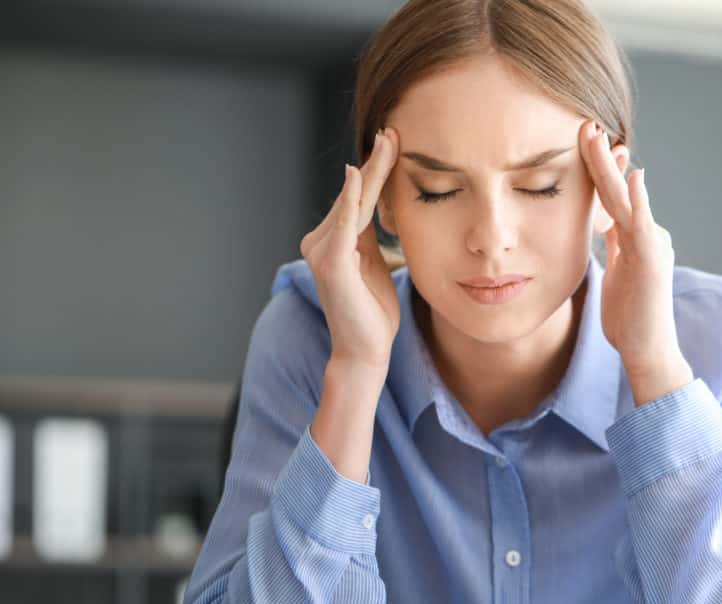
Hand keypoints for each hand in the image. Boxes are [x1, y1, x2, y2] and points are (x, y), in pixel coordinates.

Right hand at [300, 127, 400, 371]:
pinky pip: (343, 225)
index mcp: (336, 239)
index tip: (393, 140)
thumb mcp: (376, 265)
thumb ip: (370, 238)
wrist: (365, 349)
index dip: (376, 170)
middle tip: (392, 130)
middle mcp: (322, 240)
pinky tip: (357, 175)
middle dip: (375, 162)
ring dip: (371, 172)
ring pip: (353, 203)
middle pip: (356, 195)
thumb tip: (379, 210)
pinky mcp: (330, 263)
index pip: (361, 198)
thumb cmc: (372, 311)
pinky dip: (350, 200)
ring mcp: (323, 251)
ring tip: (388, 142)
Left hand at [578, 120, 690, 383]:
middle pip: (616, 190)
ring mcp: (652, 245)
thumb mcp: (616, 274)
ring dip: (609, 168)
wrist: (648, 351)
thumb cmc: (630, 318)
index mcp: (634, 237)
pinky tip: (633, 177)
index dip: (599, 169)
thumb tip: (605, 223)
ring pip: (625, 200)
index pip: (611, 196)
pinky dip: (638, 201)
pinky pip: (643, 226)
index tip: (585, 140)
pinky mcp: (652, 261)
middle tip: (583, 125)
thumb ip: (615, 247)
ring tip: (596, 138)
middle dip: (599, 158)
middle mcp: (647, 234)